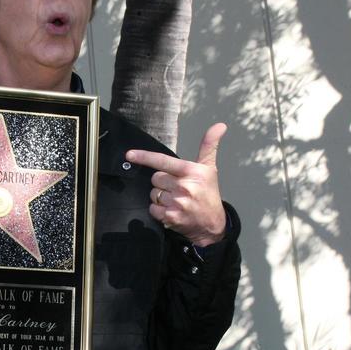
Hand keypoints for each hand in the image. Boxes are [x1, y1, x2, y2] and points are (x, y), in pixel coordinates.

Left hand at [126, 123, 227, 245]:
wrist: (213, 224)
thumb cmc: (208, 193)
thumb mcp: (209, 168)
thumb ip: (209, 145)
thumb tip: (220, 125)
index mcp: (191, 171)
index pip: (162, 161)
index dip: (144, 157)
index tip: (130, 155)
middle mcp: (184, 186)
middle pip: (155, 178)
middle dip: (163, 183)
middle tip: (177, 188)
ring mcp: (177, 202)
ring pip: (153, 194)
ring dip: (161, 197)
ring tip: (177, 200)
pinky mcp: (171, 217)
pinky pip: (153, 209)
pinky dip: (159, 210)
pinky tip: (172, 210)